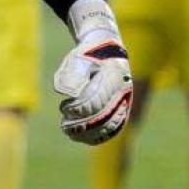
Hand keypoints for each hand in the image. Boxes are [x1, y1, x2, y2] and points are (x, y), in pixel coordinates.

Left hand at [53, 0, 133, 144]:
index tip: (64, 108)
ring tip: (68, 131)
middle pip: (104, 118)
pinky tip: (78, 136)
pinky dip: (95, 136)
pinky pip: (111, 129)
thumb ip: (71, 73)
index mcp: (114, 76)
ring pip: (109, 127)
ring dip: (87, 133)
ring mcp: (124, 103)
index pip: (97, 100)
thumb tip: (64, 92)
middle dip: (82, 125)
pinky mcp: (120, 111)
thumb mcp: (78, 58)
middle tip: (63, 125)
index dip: (80, 109)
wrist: (106, 52)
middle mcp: (123, 92)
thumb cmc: (88, 54)